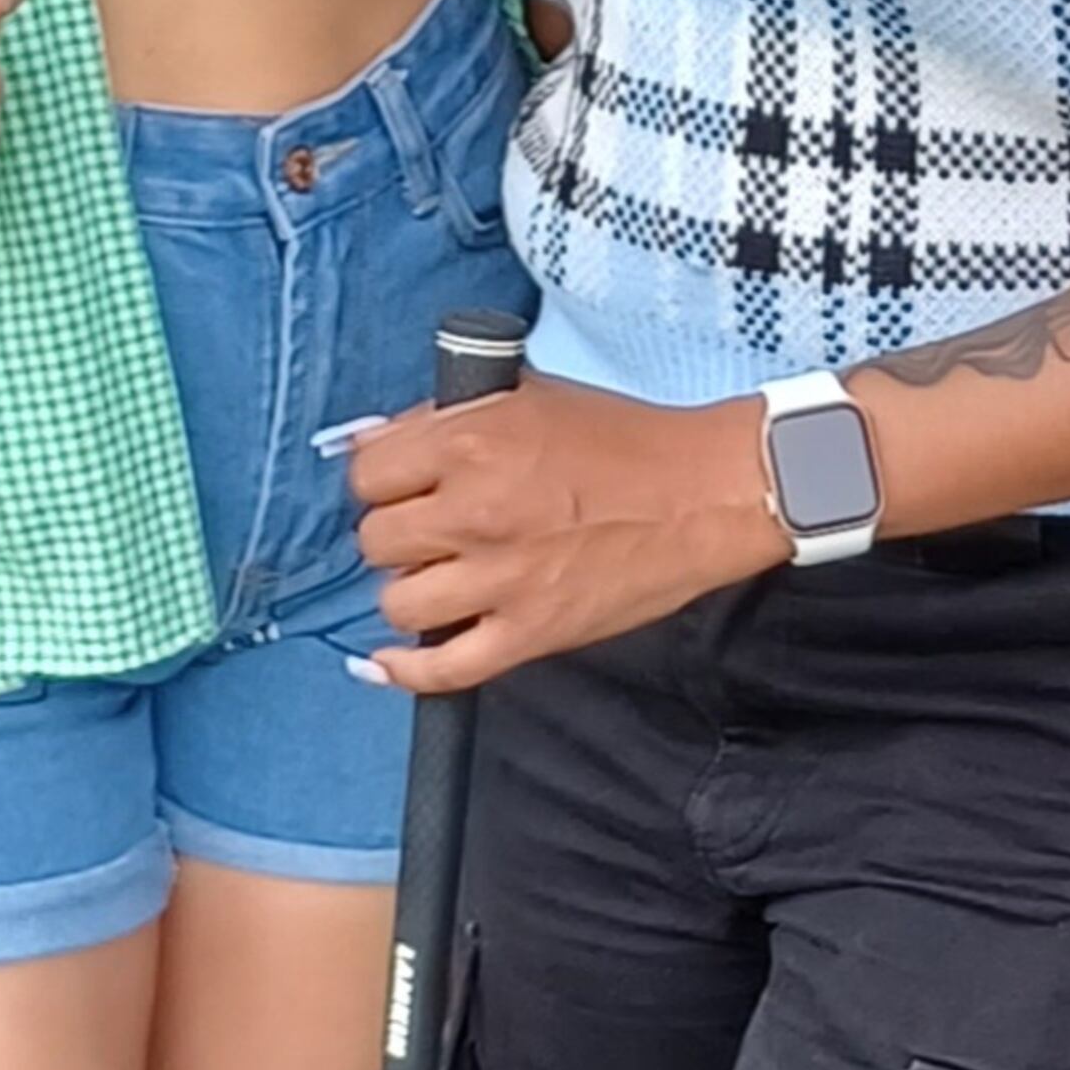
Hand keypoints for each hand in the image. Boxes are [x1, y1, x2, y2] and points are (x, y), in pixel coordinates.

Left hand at [351, 371, 783, 687]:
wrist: (702, 493)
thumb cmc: (624, 442)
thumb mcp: (528, 398)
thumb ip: (445, 416)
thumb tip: (369, 440)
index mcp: (469, 444)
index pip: (367, 474)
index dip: (384, 480)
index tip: (405, 486)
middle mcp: (473, 512)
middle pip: (376, 539)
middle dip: (399, 533)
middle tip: (434, 530)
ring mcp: (499, 579)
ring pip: (397, 601)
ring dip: (411, 590)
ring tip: (442, 578)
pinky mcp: (529, 632)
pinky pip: (442, 669)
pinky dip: (406, 671)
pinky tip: (385, 663)